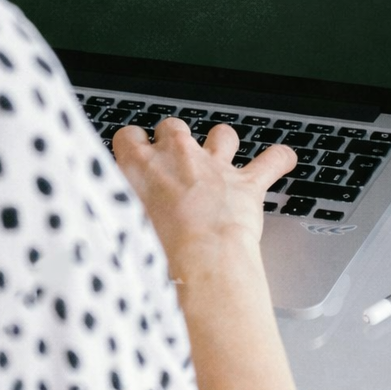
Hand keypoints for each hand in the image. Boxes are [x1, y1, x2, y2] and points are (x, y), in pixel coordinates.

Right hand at [113, 118, 295, 275]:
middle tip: (172, 163)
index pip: (129, 137)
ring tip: (220, 155)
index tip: (133, 157)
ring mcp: (216, 167)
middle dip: (173, 140)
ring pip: (221, 135)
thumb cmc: (155, 254)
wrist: (200, 262)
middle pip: (173, 127)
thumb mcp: (117, 231)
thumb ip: (114, 214)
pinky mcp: (247, 183)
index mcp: (140, 167)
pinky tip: (283, 158)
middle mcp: (178, 158)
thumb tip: (107, 222)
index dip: (133, 146)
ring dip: (221, 143)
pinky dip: (279, 159)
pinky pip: (271, 160)